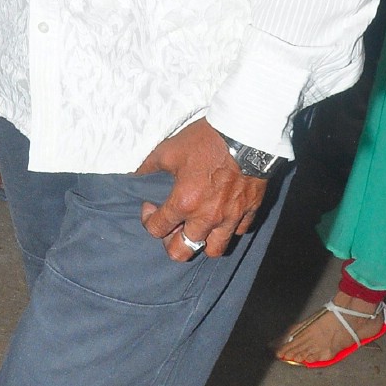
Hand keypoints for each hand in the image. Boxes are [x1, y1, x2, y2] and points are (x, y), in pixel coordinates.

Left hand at [137, 120, 267, 260]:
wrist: (246, 134)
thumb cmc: (205, 140)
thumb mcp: (169, 149)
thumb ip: (149, 167)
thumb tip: (135, 177)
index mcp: (184, 203)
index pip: (157, 229)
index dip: (148, 219)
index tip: (150, 206)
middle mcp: (207, 217)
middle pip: (182, 251)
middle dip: (171, 243)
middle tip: (171, 226)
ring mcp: (230, 218)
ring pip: (214, 250)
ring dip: (202, 242)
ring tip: (197, 228)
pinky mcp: (250, 211)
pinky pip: (238, 232)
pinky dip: (229, 228)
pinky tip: (222, 214)